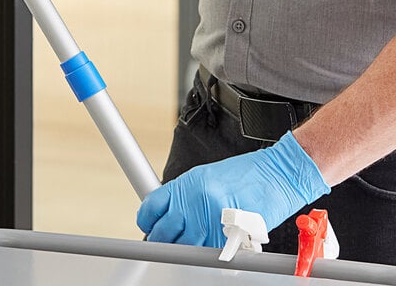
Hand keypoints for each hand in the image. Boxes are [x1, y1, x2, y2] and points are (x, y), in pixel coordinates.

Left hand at [137, 132, 329, 246]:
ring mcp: (212, 217)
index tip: (150, 227)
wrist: (278, 173)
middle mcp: (195, 198)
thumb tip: (170, 215)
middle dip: (163, 240)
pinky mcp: (230, 233)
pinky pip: (209, 252)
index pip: (152, 207)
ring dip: (185, 249)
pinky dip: (208, 253)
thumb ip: (185, 195)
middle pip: (165, 231)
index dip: (148, 221)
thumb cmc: (246, 174)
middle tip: (167, 242)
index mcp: (187, 183)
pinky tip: (211, 246)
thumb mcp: (206, 177)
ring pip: (185, 246)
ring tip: (192, 246)